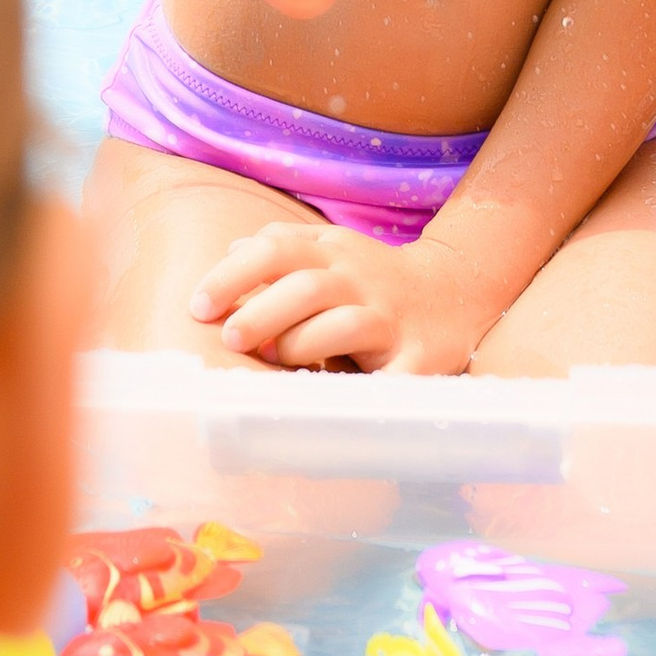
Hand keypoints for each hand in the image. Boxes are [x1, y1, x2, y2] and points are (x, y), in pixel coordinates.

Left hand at [188, 219, 498, 372]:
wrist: (457, 290)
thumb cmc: (373, 279)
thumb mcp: (331, 251)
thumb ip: (283, 249)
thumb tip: (230, 250)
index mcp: (332, 251)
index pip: (275, 249)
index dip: (232, 276)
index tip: (198, 308)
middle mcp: (360, 279)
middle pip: (305, 286)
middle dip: (260, 313)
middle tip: (231, 339)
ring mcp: (390, 318)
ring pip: (342, 324)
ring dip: (300, 344)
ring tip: (276, 360)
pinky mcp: (418, 357)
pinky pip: (388, 379)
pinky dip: (361, 395)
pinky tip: (332, 406)